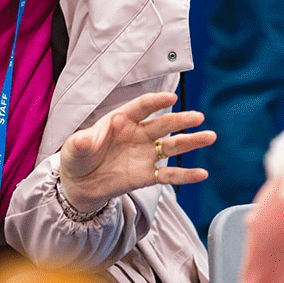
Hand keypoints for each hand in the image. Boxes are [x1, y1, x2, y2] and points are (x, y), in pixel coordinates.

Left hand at [57, 91, 214, 213]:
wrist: (79, 184)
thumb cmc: (77, 158)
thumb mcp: (74, 148)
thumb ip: (81, 143)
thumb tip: (85, 139)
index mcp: (120, 121)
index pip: (141, 107)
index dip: (155, 102)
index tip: (171, 98)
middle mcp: (137, 135)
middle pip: (162, 124)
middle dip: (180, 120)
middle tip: (198, 117)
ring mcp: (144, 154)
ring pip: (171, 146)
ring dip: (190, 142)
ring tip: (209, 137)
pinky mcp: (146, 175)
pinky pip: (169, 174)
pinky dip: (185, 175)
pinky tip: (202, 174)